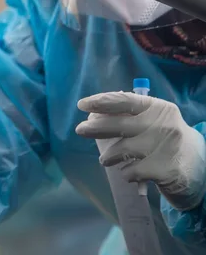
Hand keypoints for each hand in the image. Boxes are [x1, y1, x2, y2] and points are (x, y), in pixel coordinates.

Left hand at [77, 92, 205, 210]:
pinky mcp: (165, 169)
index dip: (101, 102)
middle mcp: (163, 124)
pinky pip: (131, 171)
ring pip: (122, 150)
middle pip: (119, 124)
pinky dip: (125, 173)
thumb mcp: (151, 122)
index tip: (82, 105)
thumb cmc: (164, 140)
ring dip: (108, 156)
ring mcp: (165, 146)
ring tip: (106, 160)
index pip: (125, 100)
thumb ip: (127, 117)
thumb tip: (92, 118)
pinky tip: (129, 173)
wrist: (199, 167)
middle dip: (95, 127)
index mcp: (157, 108)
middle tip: (80, 130)